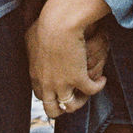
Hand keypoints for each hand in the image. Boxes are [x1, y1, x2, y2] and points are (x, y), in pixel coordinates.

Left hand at [26, 0, 109, 119]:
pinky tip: (101, 79)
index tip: (60, 88)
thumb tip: (32, 44)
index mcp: (35, 76)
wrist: (57, 22)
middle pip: (52, 110)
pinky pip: (91, 91)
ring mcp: (62, 84)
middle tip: (73, 96)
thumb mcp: (31, 36)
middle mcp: (47, 84)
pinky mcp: (79, 79)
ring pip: (71, 106)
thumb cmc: (45, 23)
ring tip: (87, 89)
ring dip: (81, 100)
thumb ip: (31, 46)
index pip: (41, 97)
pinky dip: (98, 86)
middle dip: (62, 107)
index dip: (51, 95)